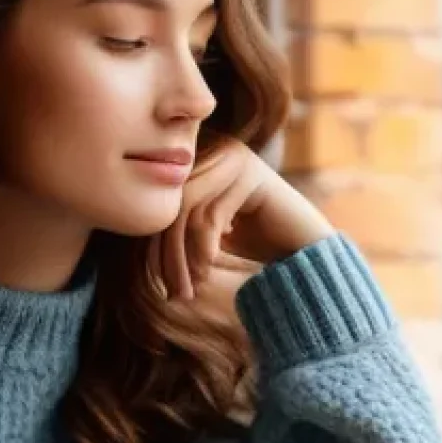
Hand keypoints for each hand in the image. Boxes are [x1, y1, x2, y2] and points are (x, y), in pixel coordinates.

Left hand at [158, 138, 333, 300]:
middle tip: (174, 292)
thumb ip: (178, 226)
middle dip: (168, 254)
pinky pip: (211, 215)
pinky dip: (203, 250)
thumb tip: (131, 232)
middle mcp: (218, 150)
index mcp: (203, 159)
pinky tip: (206, 273)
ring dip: (183, 257)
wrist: (310, 251)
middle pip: (172, 203)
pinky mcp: (252, 175)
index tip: (161, 283)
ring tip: (189, 288)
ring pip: (187, 210)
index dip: (155, 243)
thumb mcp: (209, 233)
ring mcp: (236, 159)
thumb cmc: (257, 243)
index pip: (164, 200)